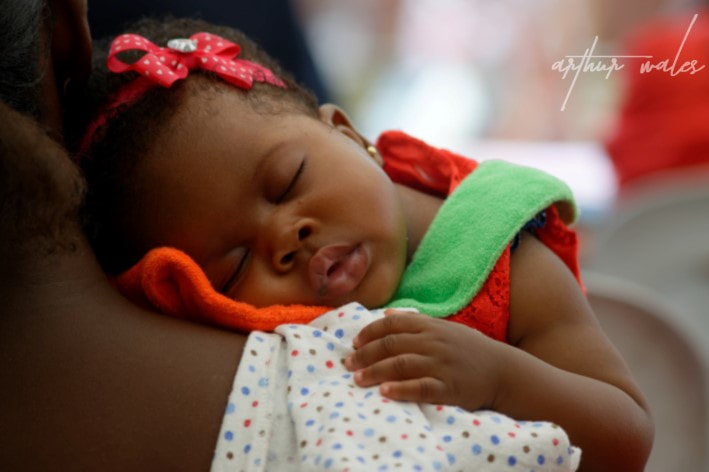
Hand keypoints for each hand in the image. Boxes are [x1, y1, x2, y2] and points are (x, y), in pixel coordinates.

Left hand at [345, 310, 507, 410]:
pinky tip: (385, 392)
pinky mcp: (449, 387)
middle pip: (391, 345)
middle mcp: (434, 342)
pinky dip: (401, 389)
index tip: (355, 342)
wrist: (504, 371)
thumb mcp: (444, 328)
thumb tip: (386, 313)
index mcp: (431, 327)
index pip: (392, 324)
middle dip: (366, 354)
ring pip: (401, 365)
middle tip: (348, 363)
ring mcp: (442, 364)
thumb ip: (415, 321)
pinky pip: (421, 387)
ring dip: (376, 371)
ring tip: (358, 379)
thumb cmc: (469, 350)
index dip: (370, 332)